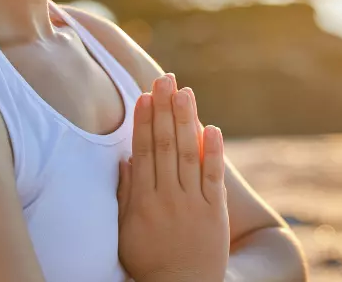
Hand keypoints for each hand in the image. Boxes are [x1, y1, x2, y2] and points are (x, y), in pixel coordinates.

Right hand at [117, 74, 229, 281]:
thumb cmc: (148, 260)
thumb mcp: (126, 231)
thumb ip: (125, 195)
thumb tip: (127, 159)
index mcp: (142, 201)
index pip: (143, 152)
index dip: (143, 122)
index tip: (144, 96)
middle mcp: (167, 198)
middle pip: (164, 145)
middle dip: (164, 109)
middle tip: (165, 80)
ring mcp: (192, 202)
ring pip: (188, 154)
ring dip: (186, 120)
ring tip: (184, 92)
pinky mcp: (215, 210)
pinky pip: (214, 175)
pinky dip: (213, 151)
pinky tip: (211, 127)